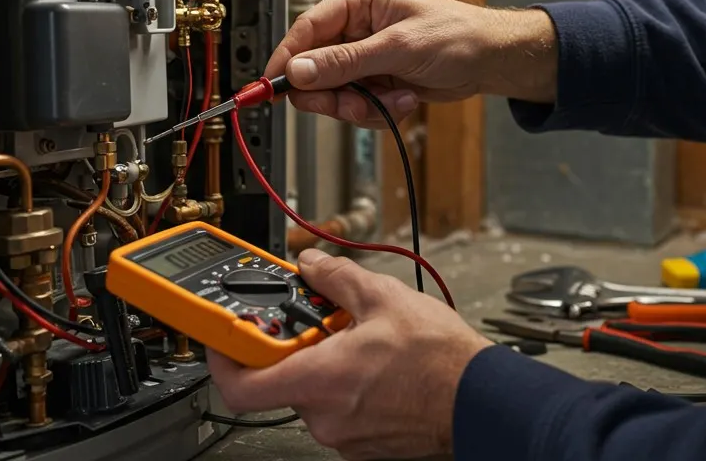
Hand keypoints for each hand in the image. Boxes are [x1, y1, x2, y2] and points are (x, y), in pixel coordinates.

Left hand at [206, 250, 494, 459]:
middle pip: (284, 380)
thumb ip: (335, 277)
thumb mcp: (384, 297)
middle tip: (325, 324)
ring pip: (316, 395)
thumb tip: (312, 263)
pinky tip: (379, 369)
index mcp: (319, 379)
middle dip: (299, 348)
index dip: (223, 357)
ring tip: (365, 344)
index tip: (225, 336)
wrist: (481, 399)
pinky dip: (349, 389)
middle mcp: (323, 416)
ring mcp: (344, 436)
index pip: (240, 384)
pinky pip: (340, 412)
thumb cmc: (441, 359)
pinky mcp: (364, 446)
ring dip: (329, 367)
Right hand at [266, 0, 557, 128]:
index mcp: (359, 1)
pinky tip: (405, 100)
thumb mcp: (398, 48)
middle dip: (334, 93)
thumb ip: (345, 62)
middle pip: (316, 67)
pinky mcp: (376, 80)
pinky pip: (357, 105)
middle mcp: (357, 26)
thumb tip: (300, 71)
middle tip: (351, 105)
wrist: (490, 60)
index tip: (272, 86)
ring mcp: (366, 56)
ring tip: (394, 100)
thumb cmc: (456, 36)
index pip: (308, 29)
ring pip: (335, 92)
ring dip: (361, 106)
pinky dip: (378, 111)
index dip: (287, 59)